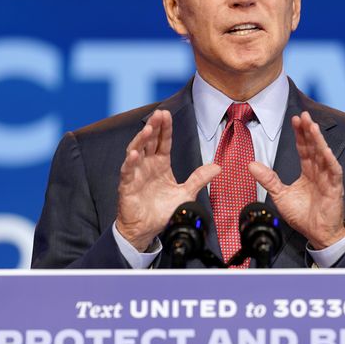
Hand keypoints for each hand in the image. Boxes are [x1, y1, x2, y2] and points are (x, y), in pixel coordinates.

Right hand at [115, 110, 219, 250]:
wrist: (147, 229)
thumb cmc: (163, 211)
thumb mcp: (186, 193)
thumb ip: (199, 179)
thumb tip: (217, 167)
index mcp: (161, 164)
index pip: (163, 141)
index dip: (165, 128)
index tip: (167, 114)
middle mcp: (147, 165)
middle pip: (149, 141)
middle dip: (153, 126)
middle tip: (158, 114)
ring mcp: (136, 173)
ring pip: (136, 151)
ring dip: (141, 139)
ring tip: (147, 129)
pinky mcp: (127, 185)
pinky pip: (127, 171)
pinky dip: (130, 162)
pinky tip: (134, 154)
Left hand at [249, 111, 344, 248]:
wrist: (317, 234)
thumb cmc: (303, 215)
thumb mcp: (280, 195)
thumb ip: (268, 179)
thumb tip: (251, 165)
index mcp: (308, 172)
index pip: (304, 149)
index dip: (300, 134)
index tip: (295, 120)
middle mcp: (319, 172)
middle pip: (314, 147)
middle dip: (309, 131)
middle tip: (303, 115)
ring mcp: (328, 179)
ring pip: (324, 155)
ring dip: (318, 140)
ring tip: (312, 126)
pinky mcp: (335, 188)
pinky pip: (333, 171)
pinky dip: (330, 160)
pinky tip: (325, 149)